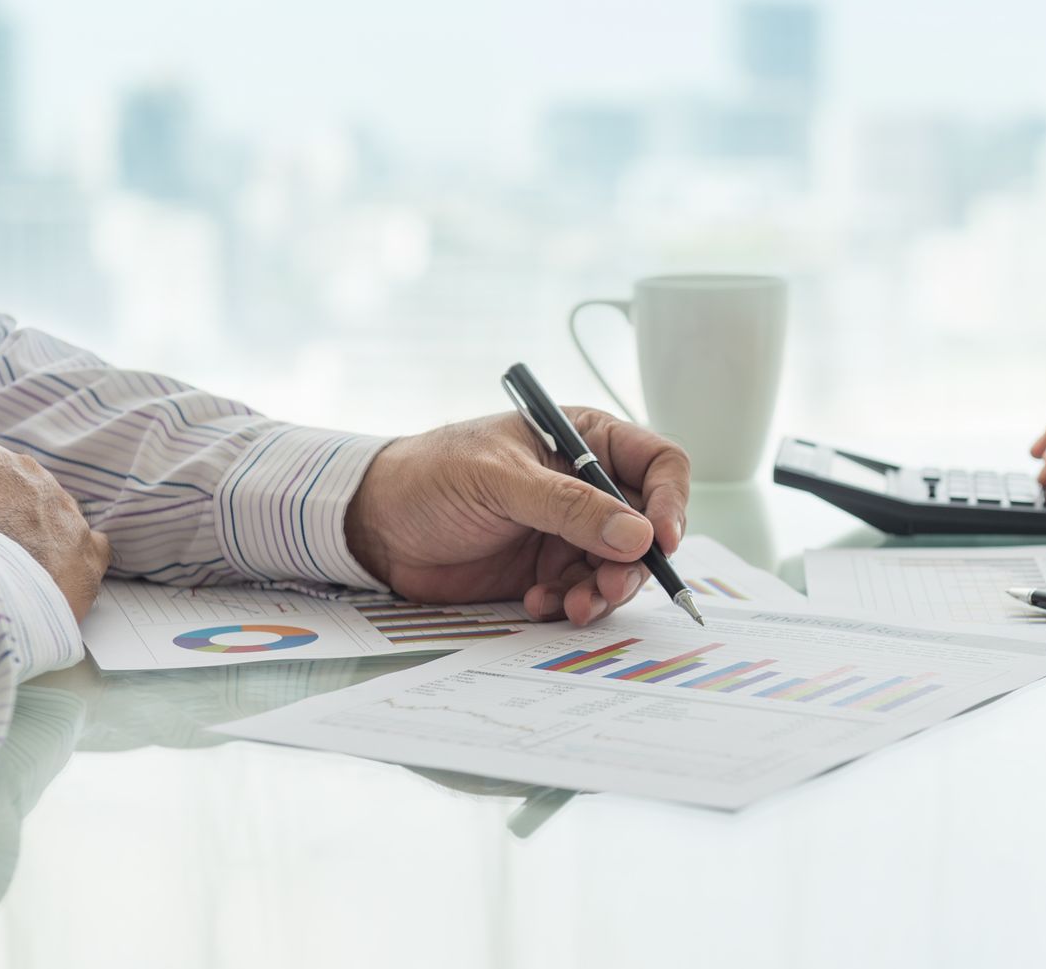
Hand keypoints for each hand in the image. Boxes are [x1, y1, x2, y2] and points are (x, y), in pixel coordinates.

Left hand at [346, 409, 689, 625]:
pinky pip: (584, 594)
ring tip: (570, 605)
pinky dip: (571, 604)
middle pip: (647, 526)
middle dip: (635, 562)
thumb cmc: (431, 475)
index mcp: (585, 440)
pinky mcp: (548, 571)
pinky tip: (538, 602)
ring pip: (620, 567)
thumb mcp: (499, 479)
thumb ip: (568, 506)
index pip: (658, 464)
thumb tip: (637, 534)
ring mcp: (569, 532)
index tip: (661, 540)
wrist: (374, 525)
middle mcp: (586, 487)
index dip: (670, 501)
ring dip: (604, 591)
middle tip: (608, 586)